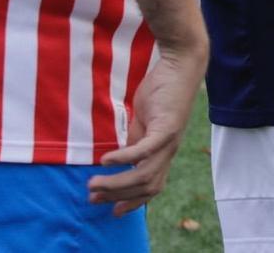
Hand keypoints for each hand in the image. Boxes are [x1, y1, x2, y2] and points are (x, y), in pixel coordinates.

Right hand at [90, 41, 205, 215]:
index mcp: (163, 151)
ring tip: (94, 183)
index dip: (133, 202)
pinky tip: (105, 161)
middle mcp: (169, 151)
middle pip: (145, 187)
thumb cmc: (162, 88)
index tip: (112, 211)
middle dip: (117, 196)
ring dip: (117, 183)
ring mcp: (170, 141)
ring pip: (144, 175)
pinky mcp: (167, 127)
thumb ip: (136, 139)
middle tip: (92, 197)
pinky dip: (124, 158)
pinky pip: (145, 150)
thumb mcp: (144, 120)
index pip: (151, 187)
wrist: (181, 63)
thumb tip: (122, 157)